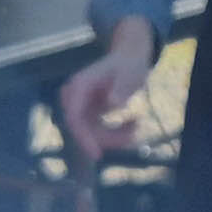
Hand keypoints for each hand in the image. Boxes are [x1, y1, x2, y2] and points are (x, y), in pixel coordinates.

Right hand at [59, 20, 155, 155]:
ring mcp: (81, 106)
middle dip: (107, 138)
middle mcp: (75, 97)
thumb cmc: (129, 63)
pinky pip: (98, 131)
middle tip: (134, 134)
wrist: (130, 57)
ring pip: (92, 133)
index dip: (82, 137)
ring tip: (138, 125)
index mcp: (80, 85)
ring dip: (115, 136)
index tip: (96, 154)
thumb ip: (121, 87)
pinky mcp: (89, 114)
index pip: (74, 116)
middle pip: (83, 129)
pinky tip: (134, 123)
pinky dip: (116, 133)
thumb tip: (112, 103)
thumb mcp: (130, 73)